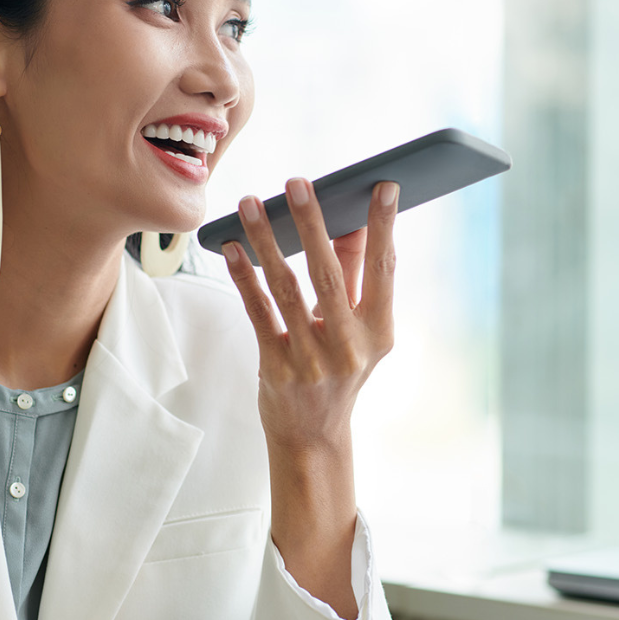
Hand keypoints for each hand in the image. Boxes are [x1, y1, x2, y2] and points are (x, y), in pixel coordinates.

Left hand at [223, 177, 398, 450]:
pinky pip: (257, 311)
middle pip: (328, 274)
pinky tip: (233, 247)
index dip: (385, 228)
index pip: (384, 269)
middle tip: (298, 183)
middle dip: (312, 224)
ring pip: (286, 287)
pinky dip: (244, 276)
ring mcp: (312, 360)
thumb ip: (354, 277)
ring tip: (252, 203)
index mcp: (378, 331)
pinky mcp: (277, 368)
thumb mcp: (359, 331)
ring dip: (266, 241)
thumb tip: (353, 220)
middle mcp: (349, 346)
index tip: (384, 186)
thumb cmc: (337, 370)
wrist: (312, 437)